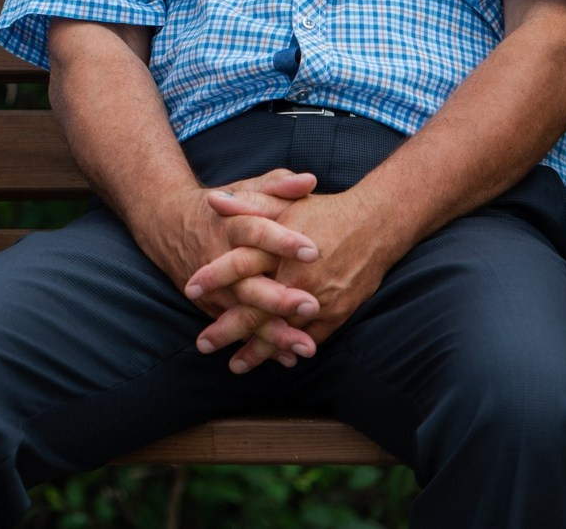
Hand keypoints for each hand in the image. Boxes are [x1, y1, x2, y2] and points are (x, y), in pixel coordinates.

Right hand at [139, 169, 320, 364]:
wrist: (166, 224)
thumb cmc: (218, 207)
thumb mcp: (245, 190)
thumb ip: (277, 186)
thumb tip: (310, 180)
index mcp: (231, 224)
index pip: (257, 231)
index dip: (282, 241)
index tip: (313, 250)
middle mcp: (219, 258)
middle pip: (249, 280)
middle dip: (278, 297)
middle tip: (311, 305)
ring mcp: (214, 287)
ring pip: (244, 312)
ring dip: (273, 332)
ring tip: (305, 347)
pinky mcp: (212, 306)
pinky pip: (237, 329)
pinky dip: (260, 346)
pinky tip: (287, 358)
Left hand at [192, 188, 401, 371]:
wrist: (375, 224)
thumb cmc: (324, 211)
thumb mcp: (283, 202)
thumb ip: (247, 203)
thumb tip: (211, 201)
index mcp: (280, 248)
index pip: (239, 264)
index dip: (214, 276)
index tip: (190, 288)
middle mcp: (297, 277)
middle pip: (256, 308)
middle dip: (226, 329)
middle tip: (202, 344)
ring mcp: (318, 299)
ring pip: (281, 331)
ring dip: (257, 351)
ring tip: (234, 365)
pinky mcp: (337, 313)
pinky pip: (309, 338)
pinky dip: (290, 350)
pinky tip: (273, 361)